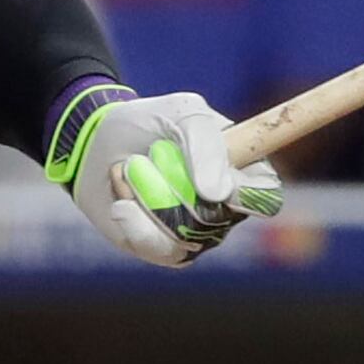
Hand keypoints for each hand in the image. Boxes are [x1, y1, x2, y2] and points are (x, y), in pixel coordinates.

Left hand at [47, 81, 275, 266]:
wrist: (97, 141)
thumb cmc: (149, 122)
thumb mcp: (182, 113)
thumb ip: (207, 144)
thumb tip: (219, 195)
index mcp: (244, 172)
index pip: (265, 196)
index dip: (246, 194)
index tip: (221, 181)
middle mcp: (225, 209)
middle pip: (218, 217)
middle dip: (176, 183)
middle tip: (152, 154)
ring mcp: (196, 235)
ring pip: (184, 235)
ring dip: (149, 196)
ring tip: (133, 170)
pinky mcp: (163, 251)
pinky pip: (157, 247)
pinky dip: (133, 219)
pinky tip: (121, 202)